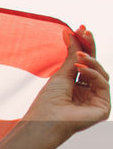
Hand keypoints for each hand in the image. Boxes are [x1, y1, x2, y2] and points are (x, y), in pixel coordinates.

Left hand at [21, 25, 109, 143]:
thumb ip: (72, 55)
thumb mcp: (61, 73)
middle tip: (85, 32)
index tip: (81, 28)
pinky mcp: (103, 107)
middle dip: (90, 47)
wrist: (45, 120)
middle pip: (95, 65)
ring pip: (101, 73)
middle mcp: (89, 93)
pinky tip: (80, 69)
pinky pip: (102, 83)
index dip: (85, 45)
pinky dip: (92, 73)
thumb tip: (70, 32)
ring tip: (78, 57)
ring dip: (90, 61)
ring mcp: (97, 100)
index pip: (85, 62)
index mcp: (78, 86)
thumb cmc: (48, 100)